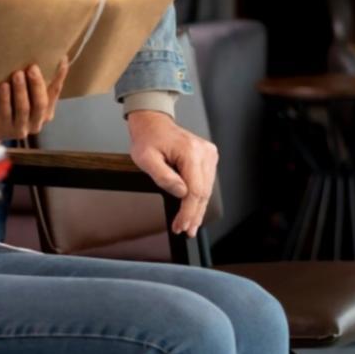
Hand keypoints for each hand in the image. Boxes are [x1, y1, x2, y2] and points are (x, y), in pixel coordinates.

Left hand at [0, 59, 68, 150]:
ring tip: (17, 74)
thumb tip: (41, 54)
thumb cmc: (8, 104)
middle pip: (41, 103)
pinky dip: (5, 98)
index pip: (55, 92)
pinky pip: (6, 112)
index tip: (61, 59)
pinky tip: (3, 86)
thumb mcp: (23, 93)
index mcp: (46, 112)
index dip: (59, 76)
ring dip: (21, 90)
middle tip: (32, 67)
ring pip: (24, 108)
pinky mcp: (4, 129)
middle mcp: (37, 122)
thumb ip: (32, 82)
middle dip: (37, 84)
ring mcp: (21, 128)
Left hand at [126, 111, 217, 237]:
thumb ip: (163, 176)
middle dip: (194, 214)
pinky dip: (199, 197)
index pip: (195, 190)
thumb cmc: (148, 138)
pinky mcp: (208, 157)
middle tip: (185, 230)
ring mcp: (209, 154)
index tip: (181, 225)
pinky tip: (193, 209)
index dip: (188, 212)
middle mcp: (204, 152)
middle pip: (204, 192)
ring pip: (207, 190)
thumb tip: (181, 192)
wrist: (153, 123)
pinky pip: (206, 182)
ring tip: (189, 224)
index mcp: (190, 151)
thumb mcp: (145, 159)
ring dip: (198, 209)